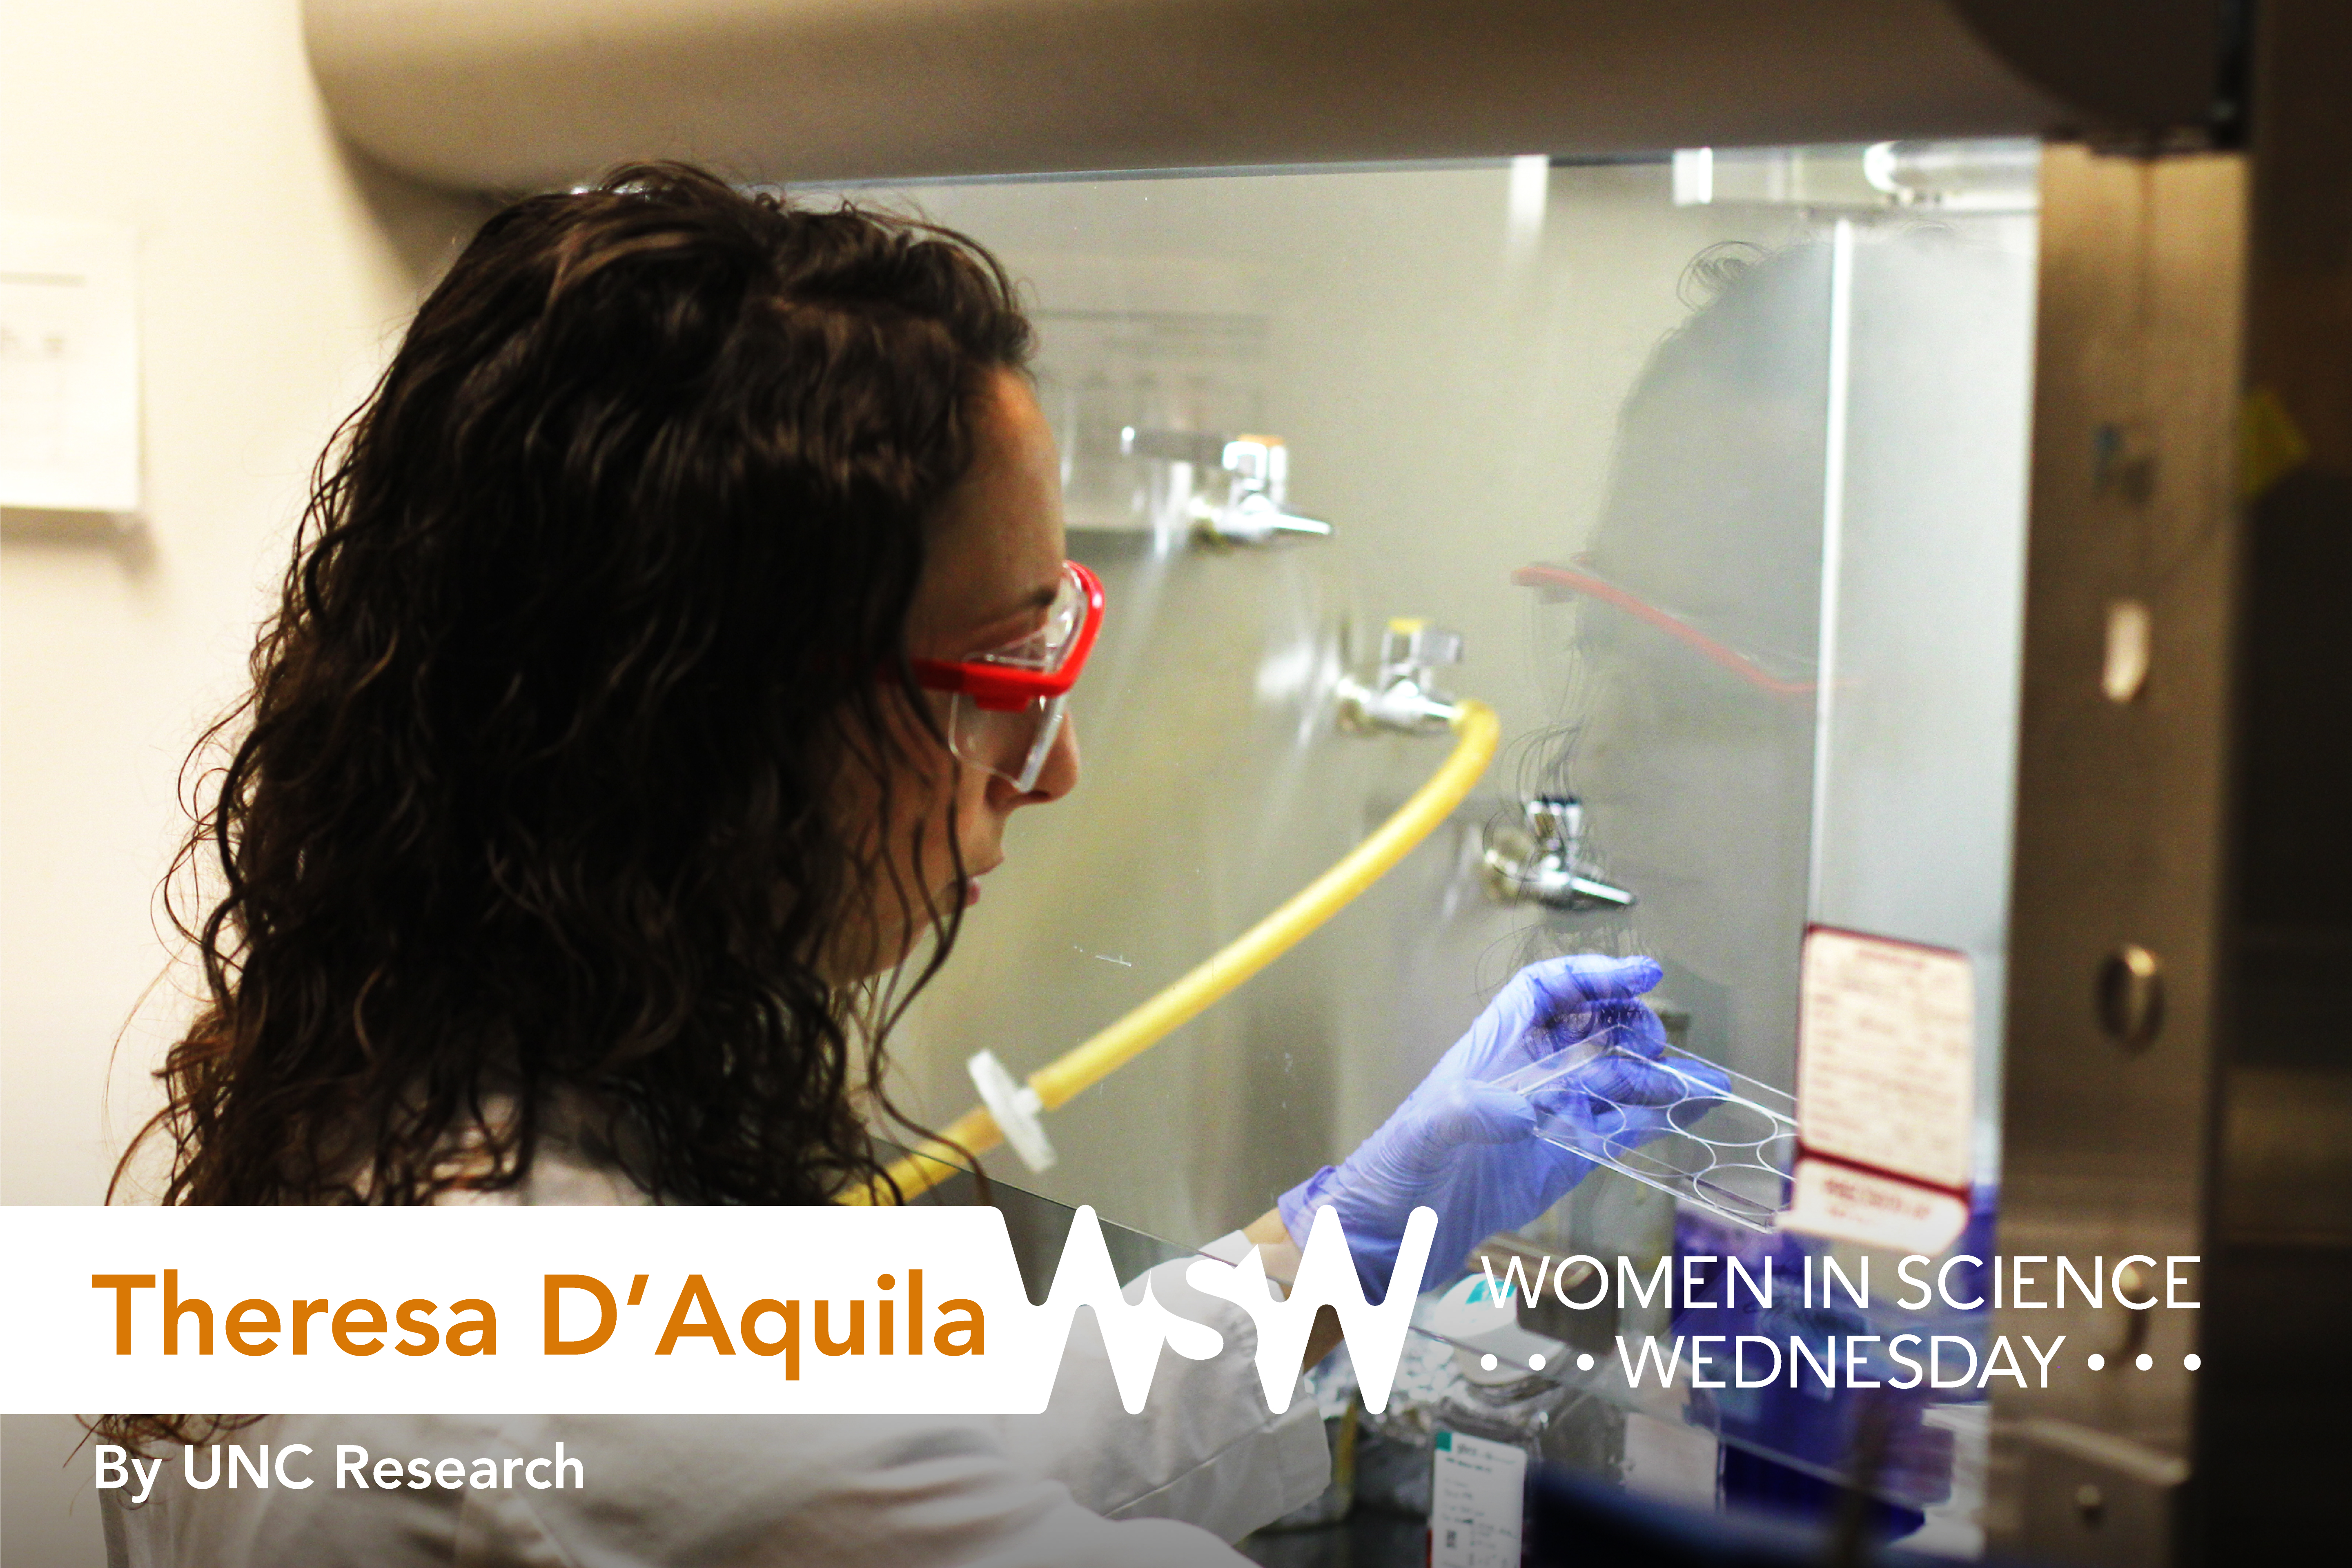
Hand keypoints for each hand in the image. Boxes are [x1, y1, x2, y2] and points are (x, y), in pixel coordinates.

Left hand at [1277, 953, 1669, 1295]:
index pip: (1547, 990)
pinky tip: (1693, 1113)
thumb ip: (1467, 1113)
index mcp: (1494, 1050)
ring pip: (1617, 1081)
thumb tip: (1519, 1109)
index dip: (1592, 974)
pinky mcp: (1566, 1159)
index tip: (1641, 972)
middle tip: (1655, 1041)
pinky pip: (1620, 1130)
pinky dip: (1658, 1120)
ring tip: (1707, 1085)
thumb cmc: (1393, 1175)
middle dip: (1630, 1024)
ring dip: (1661, 1078)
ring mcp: (1552, 1116)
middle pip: (1592, 1027)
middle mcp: (1529, 1075)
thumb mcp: (1422, 1134)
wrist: (1389, 1237)